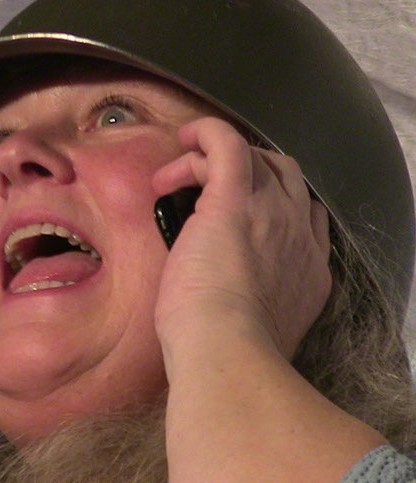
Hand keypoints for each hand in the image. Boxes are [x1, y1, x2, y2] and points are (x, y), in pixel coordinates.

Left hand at [152, 117, 331, 359]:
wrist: (225, 349)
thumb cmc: (226, 349)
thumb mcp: (261, 325)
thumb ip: (257, 302)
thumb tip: (226, 298)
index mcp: (309, 268)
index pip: (306, 218)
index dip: (276, 207)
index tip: (241, 218)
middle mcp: (298, 233)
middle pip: (285, 177)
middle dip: (249, 173)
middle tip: (205, 189)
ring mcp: (271, 211)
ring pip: (255, 158)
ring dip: (213, 161)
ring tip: (173, 180)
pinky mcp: (233, 199)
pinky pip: (227, 144)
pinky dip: (206, 133)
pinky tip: (185, 137)